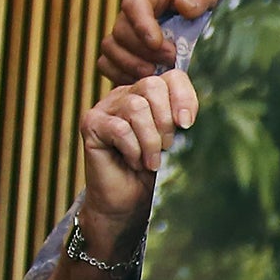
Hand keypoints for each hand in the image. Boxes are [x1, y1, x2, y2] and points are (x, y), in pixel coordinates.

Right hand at [73, 70, 196, 260]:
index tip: (187, 124)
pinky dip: (133, 149)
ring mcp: (105, 107)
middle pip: (152, 85)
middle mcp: (125, 94)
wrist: (126, 202)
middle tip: (167, 146)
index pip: (172, 76)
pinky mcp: (90, 124)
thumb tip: (189, 114)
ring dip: (150, 139)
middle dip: (166, 120)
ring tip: (151, 160)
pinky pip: (119, 128)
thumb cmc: (152, 171)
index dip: (184, 97)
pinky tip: (134, 163)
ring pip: (136, 107)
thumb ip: (181, 120)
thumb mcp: (175, 141)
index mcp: (149, 94)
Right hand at [97, 0, 225, 83]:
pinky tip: (145, 82)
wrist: (210, 17)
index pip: (134, 3)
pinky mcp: (125, 51)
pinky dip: (120, 75)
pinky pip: (107, 64)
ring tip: (157, 75)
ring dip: (131, 65)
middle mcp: (134, 9)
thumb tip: (184, 7)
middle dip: (144, 50)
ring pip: (110, 47)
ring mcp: (127, 31)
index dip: (141, 25)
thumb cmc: (211, 0)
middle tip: (171, 61)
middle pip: (120, 30)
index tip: (157, 43)